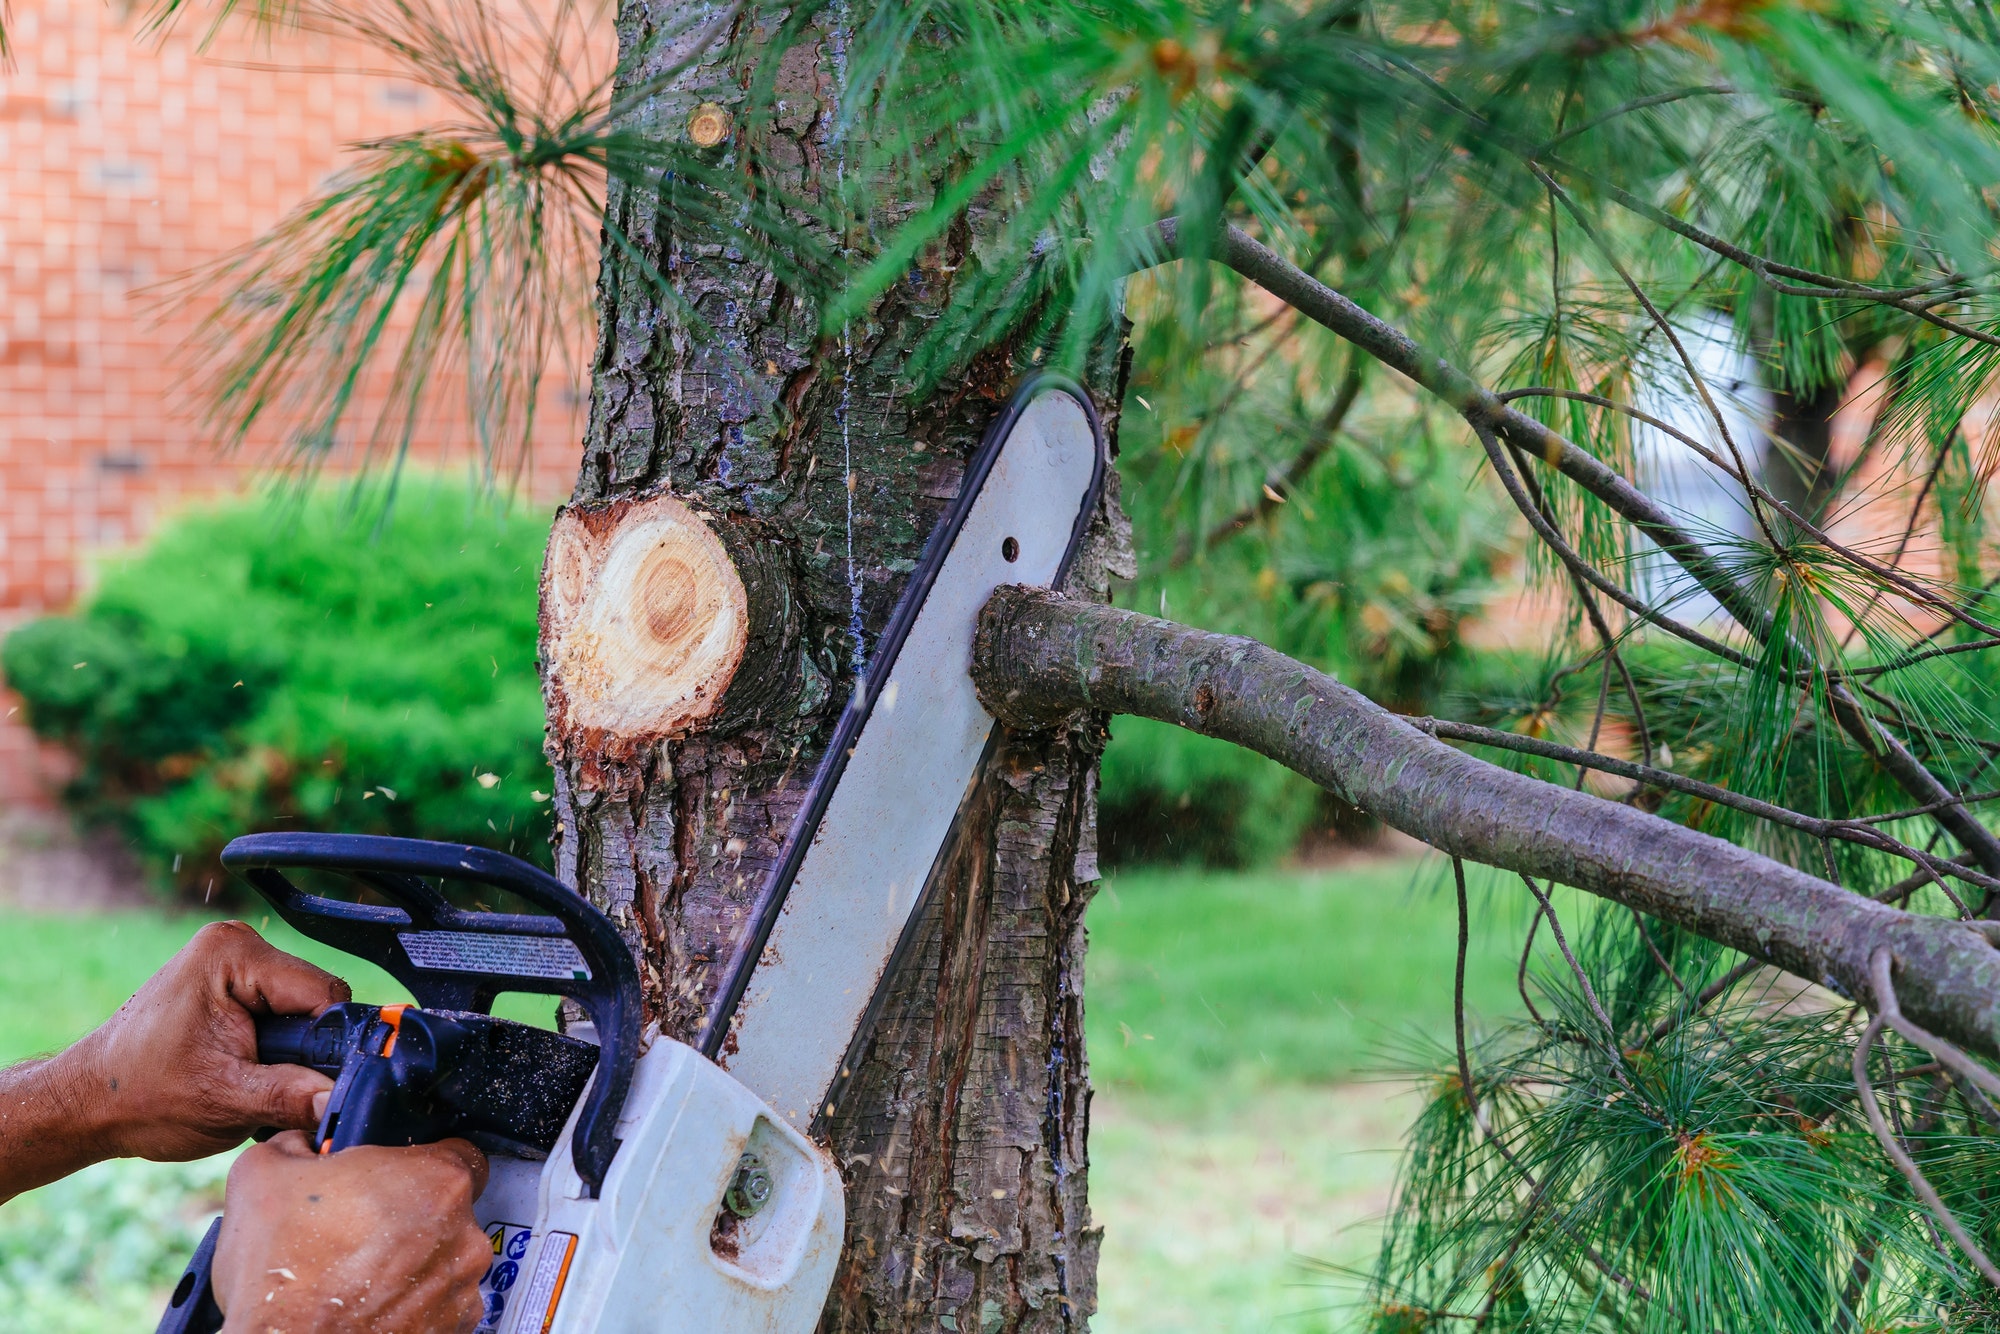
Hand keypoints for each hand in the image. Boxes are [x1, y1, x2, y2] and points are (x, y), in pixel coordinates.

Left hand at [66, 919, 350, 1161]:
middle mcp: (236, 944)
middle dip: (303, 1049)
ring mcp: (232, 960)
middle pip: (316, 1000)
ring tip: (249, 1079)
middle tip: (264, 1085)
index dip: (325, 1045)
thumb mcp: (225, 1102)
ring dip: (288, 1051)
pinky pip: (282, 1010)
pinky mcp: (231, 980)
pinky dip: (274, 1045)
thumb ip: (291, 1096)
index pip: (324, 994)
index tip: (307, 1082)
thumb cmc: (138, 1096)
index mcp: (234, 954)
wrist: (89, 1103)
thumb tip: (340, 1101)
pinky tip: (244, 1067)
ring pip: (303, 1009)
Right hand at [213, 1131, 491, 1333]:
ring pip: (444, 1259)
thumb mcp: (262, 1175)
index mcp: (437, 1180)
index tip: (388, 1179)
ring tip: (358, 1273)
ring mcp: (462, 1287)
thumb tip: (301, 1145)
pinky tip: (371, 1304)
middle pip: (448, 1209)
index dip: (418, 1164)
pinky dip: (412, 1304)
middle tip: (361, 1228)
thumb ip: (295, 1144)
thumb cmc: (281, 1275)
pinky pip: (439, 1304)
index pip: (455, 1153)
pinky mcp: (453, 1329)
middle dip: (410, 1215)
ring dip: (412, 1262)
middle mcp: (465, 1233)